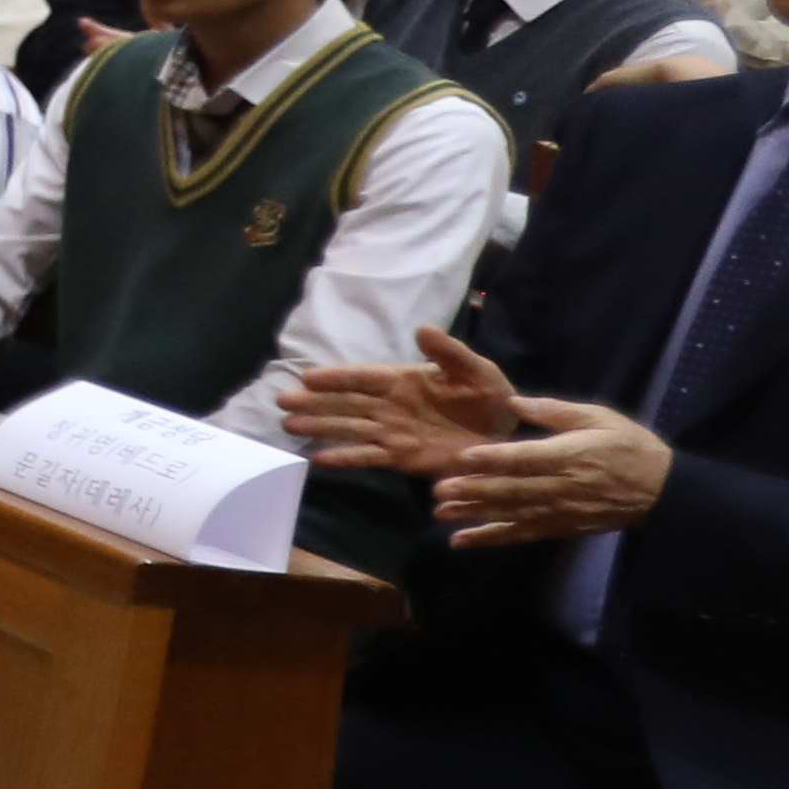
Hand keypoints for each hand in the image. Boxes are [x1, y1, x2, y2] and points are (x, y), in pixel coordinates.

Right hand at [280, 324, 526, 478]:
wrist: (505, 433)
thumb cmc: (489, 396)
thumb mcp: (476, 370)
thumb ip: (449, 352)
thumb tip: (423, 328)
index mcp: (404, 381)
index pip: (364, 378)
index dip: (338, 378)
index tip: (308, 377)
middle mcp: (390, 406)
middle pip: (347, 404)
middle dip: (315, 403)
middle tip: (282, 402)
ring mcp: (392, 433)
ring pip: (350, 429)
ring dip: (321, 428)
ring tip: (290, 426)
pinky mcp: (401, 458)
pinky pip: (368, 457)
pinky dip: (345, 458)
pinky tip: (319, 460)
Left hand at [429, 390, 675, 552]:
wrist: (662, 490)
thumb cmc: (629, 446)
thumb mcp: (600, 417)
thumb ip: (556, 411)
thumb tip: (514, 402)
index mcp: (570, 455)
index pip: (525, 458)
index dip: (493, 459)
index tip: (461, 458)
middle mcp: (561, 486)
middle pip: (512, 489)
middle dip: (473, 491)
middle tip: (438, 491)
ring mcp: (560, 510)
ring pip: (511, 514)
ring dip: (474, 515)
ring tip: (440, 513)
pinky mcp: (560, 527)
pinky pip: (522, 534)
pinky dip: (491, 538)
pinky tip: (462, 540)